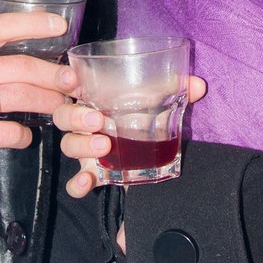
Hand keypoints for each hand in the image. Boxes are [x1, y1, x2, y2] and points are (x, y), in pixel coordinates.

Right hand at [0, 13, 75, 182]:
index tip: (60, 26)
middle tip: (72, 81)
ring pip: (20, 97)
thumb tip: (35, 53)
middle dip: (53, 74)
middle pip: (19, 67)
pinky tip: (26, 135)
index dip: (33, 23)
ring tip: (60, 106)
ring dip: (47, 102)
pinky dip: (24, 135)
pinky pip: (9, 131)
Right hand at [55, 78, 207, 196]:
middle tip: (98, 121)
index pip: (70, 85)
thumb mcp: (160, 101)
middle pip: (64, 116)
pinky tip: (88, 180)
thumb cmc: (146, 116)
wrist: (152, 152)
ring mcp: (85, 149)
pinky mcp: (91, 174)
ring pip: (69, 146)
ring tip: (104, 145)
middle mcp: (84, 122)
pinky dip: (77, 183)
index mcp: (95, 97)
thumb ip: (178, 90)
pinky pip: (74, 182)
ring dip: (82, 146)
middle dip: (75, 117)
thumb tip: (199, 85)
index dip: (64, 81)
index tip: (72, 79)